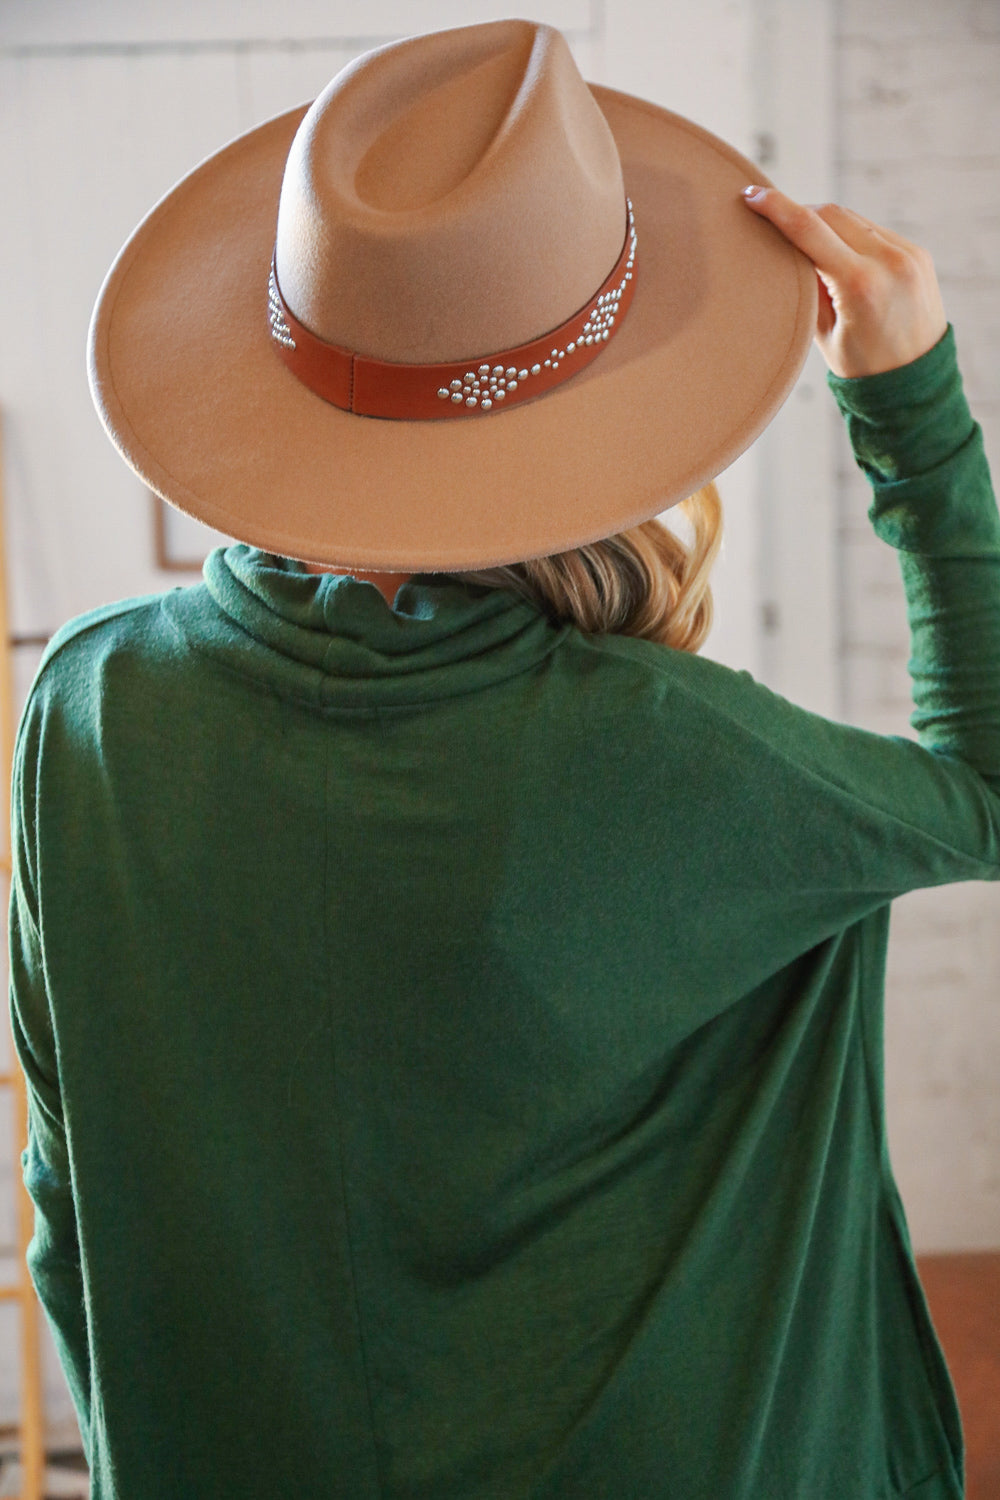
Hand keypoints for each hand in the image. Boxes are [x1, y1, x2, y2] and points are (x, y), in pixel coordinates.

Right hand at [742, 186, 947, 378]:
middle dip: (801, 213)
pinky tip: (839, 253)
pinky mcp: (918, 254)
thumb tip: (789, 249)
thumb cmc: (863, 368)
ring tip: (807, 242)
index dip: (777, 208)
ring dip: (827, 224)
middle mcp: (888, 262)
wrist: (916, 383)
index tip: (753, 196)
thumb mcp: (824, 333)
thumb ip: (808, 286)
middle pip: (831, 214)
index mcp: (859, 285)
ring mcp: (908, 254)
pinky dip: (852, 235)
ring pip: (854, 219)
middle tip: (775, 221)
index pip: (809, 230)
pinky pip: (875, 231)